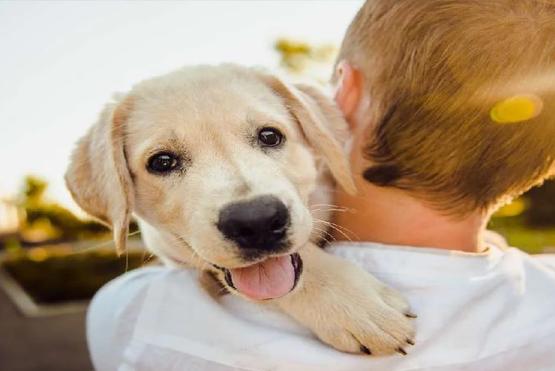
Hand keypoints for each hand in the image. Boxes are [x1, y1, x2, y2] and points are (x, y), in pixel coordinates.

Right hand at [275, 243, 415, 354]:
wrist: (298, 276)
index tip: (407, 323)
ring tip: (385, 342)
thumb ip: (386, 294)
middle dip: (399, 338)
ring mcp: (345, 329)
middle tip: (402, 338)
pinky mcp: (330, 337)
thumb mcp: (364, 277)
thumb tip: (407, 311)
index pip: (400, 321)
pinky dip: (362, 347)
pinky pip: (353, 349)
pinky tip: (364, 344)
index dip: (407, 325)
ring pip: (375, 347)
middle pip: (391, 337)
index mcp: (371, 299)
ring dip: (383, 346)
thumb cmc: (332, 272)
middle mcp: (361, 317)